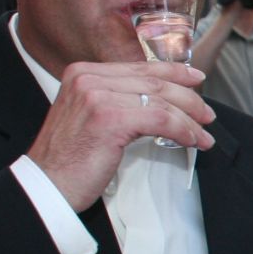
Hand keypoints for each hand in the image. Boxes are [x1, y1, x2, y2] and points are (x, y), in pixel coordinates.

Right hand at [25, 61, 215, 210]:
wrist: (45, 186)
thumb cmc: (69, 160)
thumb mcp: (89, 118)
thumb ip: (115, 100)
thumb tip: (157, 100)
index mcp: (82, 73)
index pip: (139, 67)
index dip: (174, 72)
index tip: (196, 79)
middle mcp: (88, 78)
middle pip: (154, 81)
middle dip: (188, 98)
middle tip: (207, 114)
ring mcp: (98, 96)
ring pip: (161, 100)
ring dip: (190, 119)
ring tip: (203, 134)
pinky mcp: (110, 118)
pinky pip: (161, 119)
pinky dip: (182, 130)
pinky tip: (191, 141)